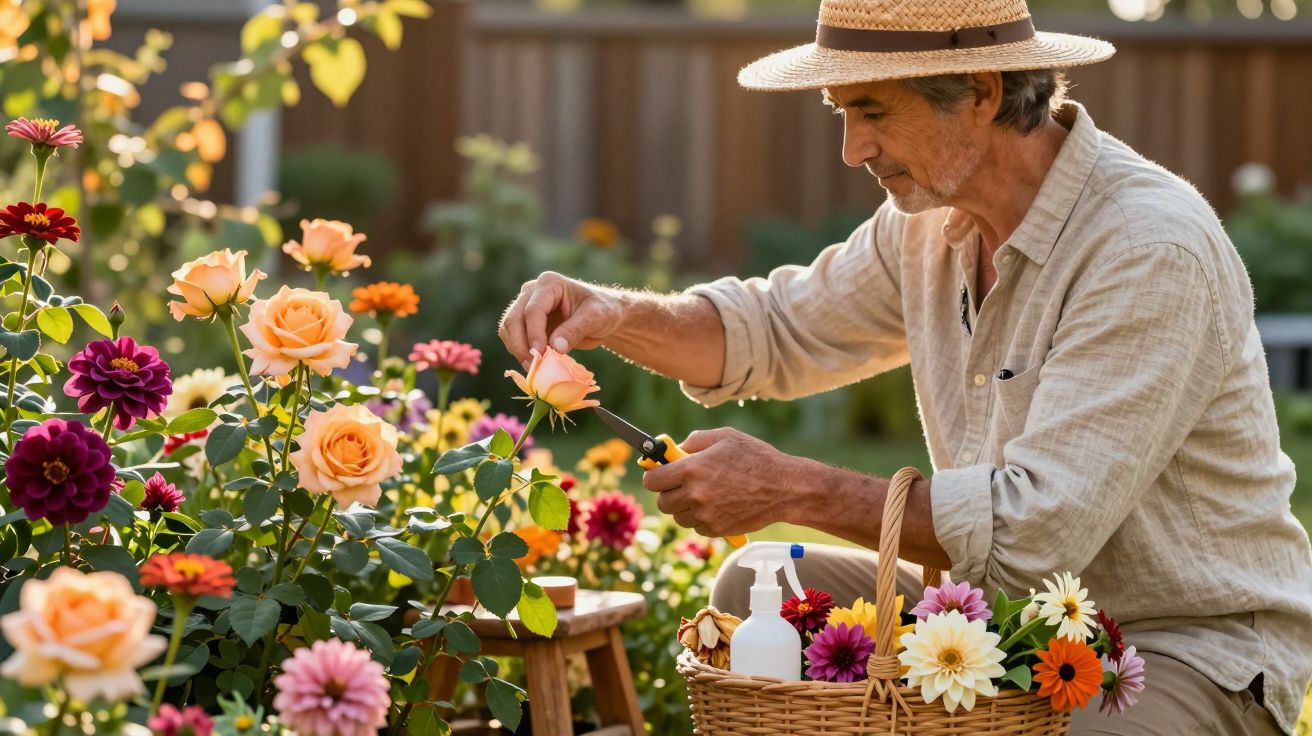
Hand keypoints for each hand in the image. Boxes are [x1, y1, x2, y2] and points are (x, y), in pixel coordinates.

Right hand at [498, 271, 623, 368]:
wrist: (603, 316)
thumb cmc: (603, 311)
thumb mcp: (595, 318)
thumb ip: (575, 330)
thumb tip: (555, 348)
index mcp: (550, 283)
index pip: (533, 309)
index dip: (534, 333)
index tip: (540, 354)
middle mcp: (532, 291)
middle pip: (514, 318)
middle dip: (521, 344)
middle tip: (533, 366)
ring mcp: (526, 305)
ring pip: (509, 328)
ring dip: (517, 349)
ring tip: (533, 368)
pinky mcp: (525, 321)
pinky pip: (512, 336)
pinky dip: (518, 350)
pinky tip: (533, 363)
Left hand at [641, 427, 795, 537]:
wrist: (784, 488)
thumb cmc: (756, 457)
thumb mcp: (725, 436)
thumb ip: (695, 440)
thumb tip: (675, 450)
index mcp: (693, 468)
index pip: (653, 480)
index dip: (654, 476)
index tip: (659, 474)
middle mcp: (695, 494)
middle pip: (662, 502)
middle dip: (668, 492)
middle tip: (682, 484)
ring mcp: (705, 515)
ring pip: (678, 517)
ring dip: (684, 507)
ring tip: (704, 494)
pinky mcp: (716, 530)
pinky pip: (697, 526)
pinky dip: (701, 518)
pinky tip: (717, 504)